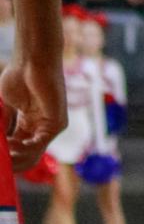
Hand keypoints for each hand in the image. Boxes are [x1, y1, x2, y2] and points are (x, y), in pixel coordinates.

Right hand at [1, 51, 66, 170]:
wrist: (32, 60)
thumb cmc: (18, 76)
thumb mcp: (5, 107)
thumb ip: (3, 126)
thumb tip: (0, 146)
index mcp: (29, 124)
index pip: (17, 152)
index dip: (5, 159)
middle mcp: (40, 128)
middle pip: (25, 159)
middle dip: (10, 164)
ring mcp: (50, 127)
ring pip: (32, 156)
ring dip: (14, 159)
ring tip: (3, 154)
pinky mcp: (58, 124)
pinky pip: (38, 146)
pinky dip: (22, 149)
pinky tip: (10, 145)